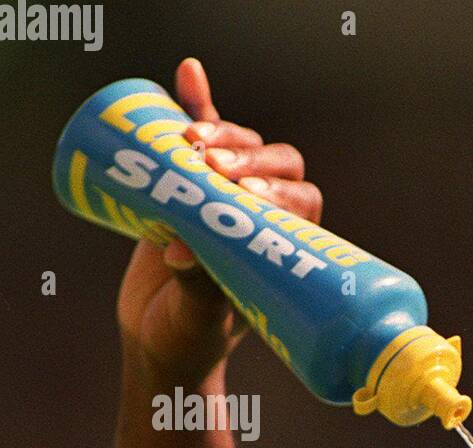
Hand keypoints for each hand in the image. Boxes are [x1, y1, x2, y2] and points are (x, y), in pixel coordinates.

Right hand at [116, 57, 322, 382]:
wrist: (160, 339)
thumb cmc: (194, 337)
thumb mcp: (199, 319)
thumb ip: (198, 289)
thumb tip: (181, 253)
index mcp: (287, 247)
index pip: (302, 202)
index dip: (282, 191)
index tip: (248, 196)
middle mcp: (267, 216)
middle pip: (278, 166)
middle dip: (250, 158)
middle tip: (213, 167)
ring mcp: (231, 194)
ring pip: (243, 147)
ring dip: (223, 131)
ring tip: (189, 140)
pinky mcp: (193, 181)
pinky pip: (203, 136)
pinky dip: (199, 102)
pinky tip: (189, 74)